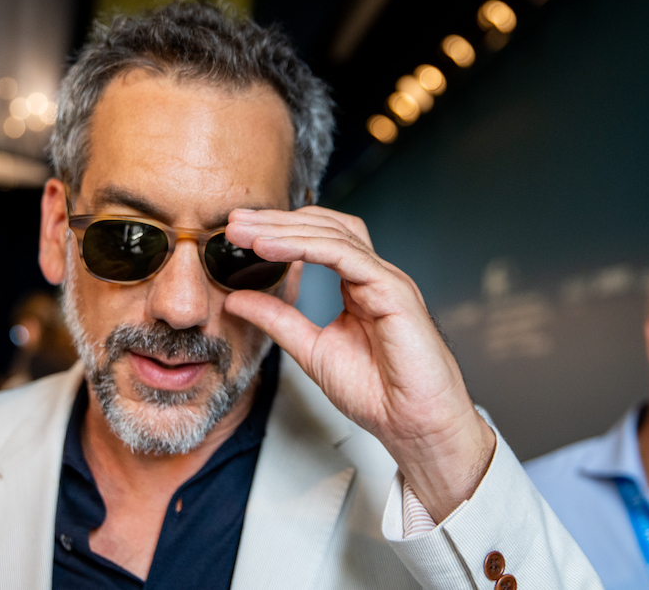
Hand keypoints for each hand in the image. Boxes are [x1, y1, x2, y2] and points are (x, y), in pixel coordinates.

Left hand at [224, 206, 494, 522]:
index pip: (318, 239)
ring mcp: (386, 280)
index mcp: (359, 286)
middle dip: (276, 221)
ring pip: (333, 235)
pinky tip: (272, 247)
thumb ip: (277, 320)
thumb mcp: (310, 350)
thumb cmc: (379, 395)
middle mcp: (374, 276)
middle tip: (233, 222)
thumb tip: (236, 299)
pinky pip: (346, 256)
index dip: (279, 229)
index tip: (238, 232)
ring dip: (284, 229)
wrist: (414, 427)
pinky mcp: (394, 291)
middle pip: (324, 227)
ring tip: (245, 232)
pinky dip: (306, 247)